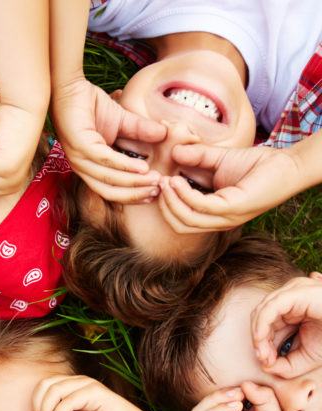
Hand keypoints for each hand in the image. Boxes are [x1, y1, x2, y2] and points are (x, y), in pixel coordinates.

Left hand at [33, 375, 146, 410]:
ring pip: (55, 389)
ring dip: (46, 409)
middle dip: (38, 405)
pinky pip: (68, 400)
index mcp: (71, 387)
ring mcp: (87, 385)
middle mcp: (77, 382)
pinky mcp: (95, 393)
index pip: (44, 386)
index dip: (36, 404)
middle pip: (46, 384)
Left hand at [50, 77, 164, 201]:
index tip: (155, 193)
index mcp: (90, 167)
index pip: (111, 190)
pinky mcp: (80, 145)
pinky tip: (142, 167)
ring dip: (134, 182)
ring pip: (109, 179)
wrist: (71, 87)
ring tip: (154, 180)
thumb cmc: (91, 105)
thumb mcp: (121, 121)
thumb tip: (164, 134)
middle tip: (158, 190)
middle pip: (110, 191)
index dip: (133, 194)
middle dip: (135, 193)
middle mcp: (82, 167)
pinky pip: (105, 160)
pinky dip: (125, 165)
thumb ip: (140, 130)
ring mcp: (79, 158)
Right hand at [157, 143, 298, 231]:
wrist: (287, 164)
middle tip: (158, 183)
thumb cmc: (257, 165)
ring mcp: (226, 218)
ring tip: (166, 181)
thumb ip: (197, 157)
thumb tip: (174, 151)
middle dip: (164, 205)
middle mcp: (219, 221)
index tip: (158, 182)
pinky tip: (177, 179)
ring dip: (171, 200)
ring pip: (186, 219)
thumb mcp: (219, 160)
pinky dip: (184, 194)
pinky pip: (200, 206)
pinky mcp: (233, 209)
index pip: (180, 221)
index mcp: (214, 215)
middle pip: (179, 224)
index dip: (165, 204)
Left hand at [252, 274, 321, 376]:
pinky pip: (270, 308)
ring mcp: (292, 292)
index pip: (265, 326)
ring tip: (265, 355)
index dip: (261, 345)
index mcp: (290, 310)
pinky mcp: (295, 292)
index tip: (266, 363)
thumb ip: (287, 365)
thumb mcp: (309, 356)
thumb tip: (265, 367)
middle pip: (260, 319)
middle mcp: (288, 299)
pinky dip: (262, 325)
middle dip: (259, 342)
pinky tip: (262, 340)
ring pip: (261, 312)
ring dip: (259, 337)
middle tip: (264, 360)